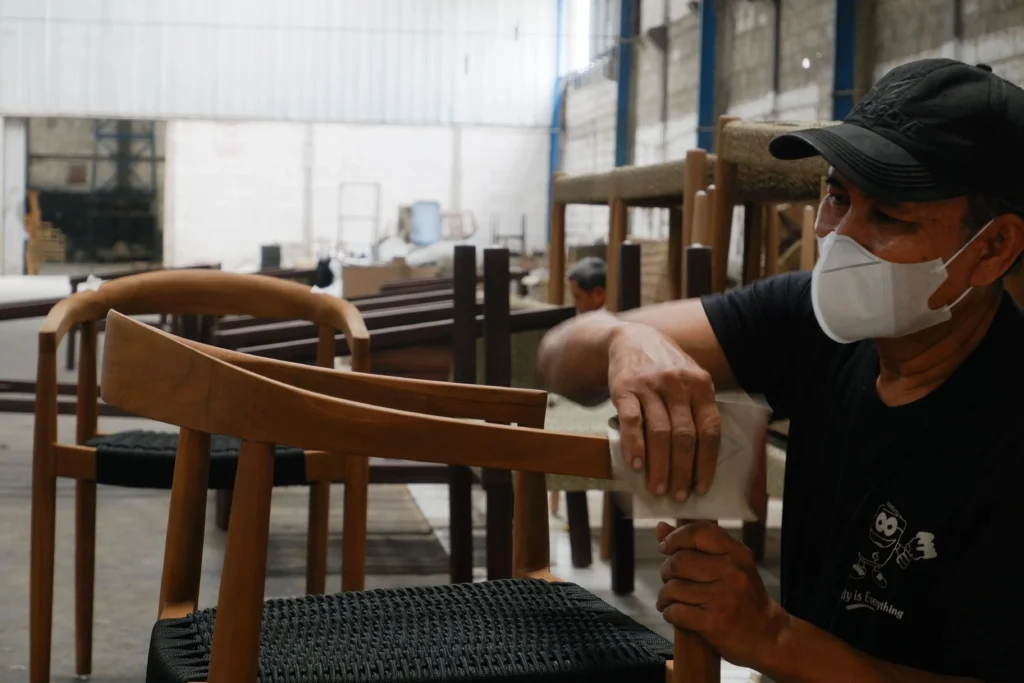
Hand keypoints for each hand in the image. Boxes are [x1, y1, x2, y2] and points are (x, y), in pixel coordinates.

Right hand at [607, 322, 720, 499]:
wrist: (629, 339)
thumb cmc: (665, 368)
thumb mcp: (689, 379)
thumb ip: (696, 410)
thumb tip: (700, 460)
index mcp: (701, 385)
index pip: (709, 429)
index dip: (706, 462)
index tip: (702, 487)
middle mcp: (678, 384)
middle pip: (685, 436)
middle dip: (682, 470)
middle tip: (677, 494)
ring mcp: (650, 385)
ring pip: (660, 432)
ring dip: (659, 465)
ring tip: (657, 488)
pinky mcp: (624, 387)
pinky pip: (631, 421)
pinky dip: (634, 446)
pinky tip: (635, 465)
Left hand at [655, 521, 788, 669]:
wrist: (767, 636)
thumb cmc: (743, 597)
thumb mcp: (729, 565)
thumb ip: (695, 545)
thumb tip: (661, 527)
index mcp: (737, 554)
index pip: (700, 532)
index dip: (676, 537)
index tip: (665, 547)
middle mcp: (732, 572)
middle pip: (679, 561)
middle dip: (666, 571)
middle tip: (669, 579)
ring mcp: (723, 598)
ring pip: (674, 588)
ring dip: (665, 595)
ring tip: (669, 599)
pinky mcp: (714, 623)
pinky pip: (676, 612)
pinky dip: (669, 613)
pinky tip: (674, 613)